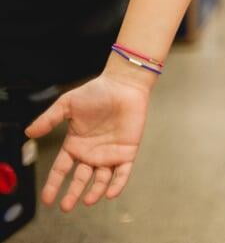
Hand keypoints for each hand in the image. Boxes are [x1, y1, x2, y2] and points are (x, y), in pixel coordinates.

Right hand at [26, 67, 151, 210]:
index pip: (61, 170)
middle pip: (80, 179)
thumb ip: (48, 119)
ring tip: (88, 201)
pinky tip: (110, 193)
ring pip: (101, 179)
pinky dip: (118, 184)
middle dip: (73, 193)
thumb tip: (28, 133)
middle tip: (66, 206)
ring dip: (95, 191)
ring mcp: (110, 153)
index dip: (53, 185)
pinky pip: (123, 172)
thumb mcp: (66, 105)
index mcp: (75, 145)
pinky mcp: (128, 151)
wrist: (123, 84)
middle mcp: (91, 153)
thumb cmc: (96, 92)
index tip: (47, 200)